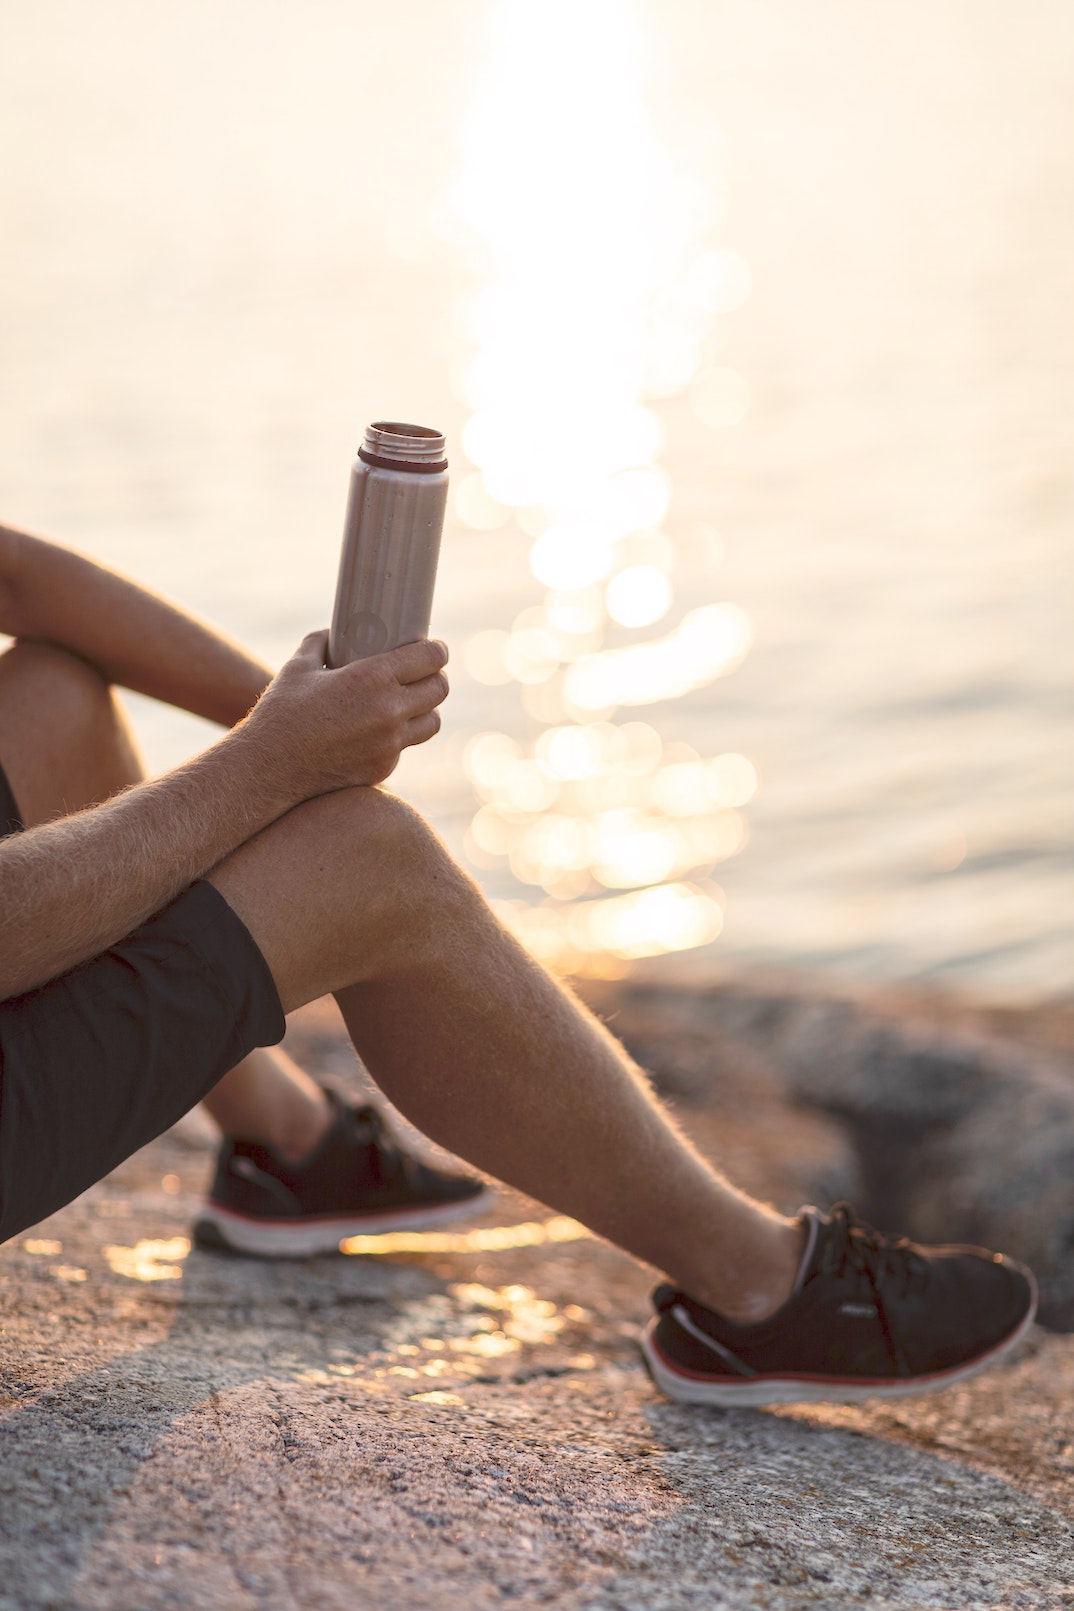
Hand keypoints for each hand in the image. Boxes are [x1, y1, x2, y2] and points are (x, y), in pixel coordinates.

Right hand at [243, 630, 449, 799]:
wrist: (269, 769)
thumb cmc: (281, 713)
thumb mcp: (298, 668)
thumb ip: (319, 643)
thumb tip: (332, 634)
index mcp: (372, 678)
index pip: (430, 658)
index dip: (438, 650)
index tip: (436, 648)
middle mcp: (388, 711)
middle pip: (439, 689)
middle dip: (436, 677)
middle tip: (426, 674)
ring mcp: (389, 744)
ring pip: (432, 722)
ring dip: (427, 709)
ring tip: (412, 703)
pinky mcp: (384, 768)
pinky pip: (405, 747)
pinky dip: (399, 737)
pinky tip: (383, 730)